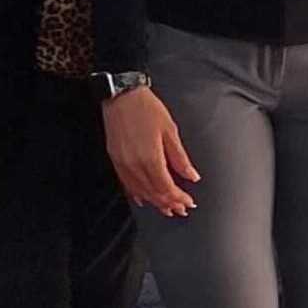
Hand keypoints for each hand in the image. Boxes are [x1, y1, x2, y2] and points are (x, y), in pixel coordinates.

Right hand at [99, 86, 198, 215]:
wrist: (121, 97)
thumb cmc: (148, 110)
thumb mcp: (170, 131)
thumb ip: (180, 158)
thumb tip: (192, 176)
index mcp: (150, 158)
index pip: (166, 187)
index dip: (178, 198)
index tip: (189, 203)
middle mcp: (134, 165)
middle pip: (153, 192)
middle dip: (168, 203)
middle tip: (181, 210)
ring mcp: (122, 164)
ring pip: (139, 191)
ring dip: (154, 202)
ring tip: (167, 209)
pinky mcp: (115, 159)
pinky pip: (126, 183)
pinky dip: (137, 194)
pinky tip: (143, 199)